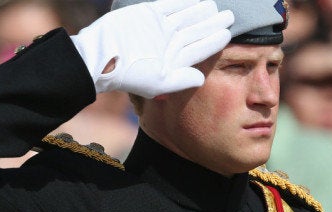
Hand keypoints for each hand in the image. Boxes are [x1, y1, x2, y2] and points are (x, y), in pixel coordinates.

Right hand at [70, 0, 233, 97]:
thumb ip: (181, 80)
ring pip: (185, 16)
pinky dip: (183, 1)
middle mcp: (167, 43)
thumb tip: (202, 78)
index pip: (198, 49)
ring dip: (201, 11)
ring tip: (216, 6)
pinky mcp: (147, 14)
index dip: (213, 41)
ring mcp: (158, 28)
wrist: (101, 56)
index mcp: (172, 60)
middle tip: (230, 16)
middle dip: (212, 23)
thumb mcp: (158, 83)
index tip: (227, 34)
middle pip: (195, 31)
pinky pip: (169, 5)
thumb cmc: (129, 74)